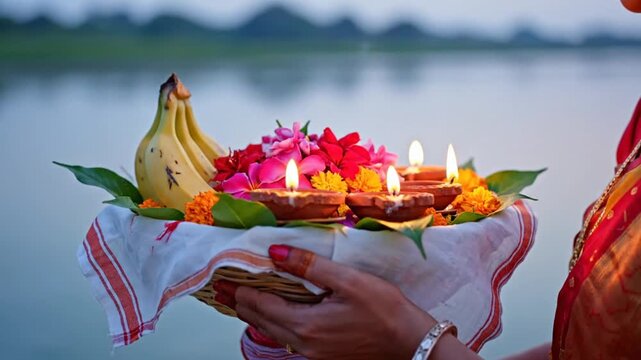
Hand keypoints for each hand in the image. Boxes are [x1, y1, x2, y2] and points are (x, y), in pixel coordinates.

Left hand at [213, 245, 475, 359]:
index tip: (223, 278)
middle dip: (240, 303)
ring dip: (255, 314)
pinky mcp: (322, 356)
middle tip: (222, 288)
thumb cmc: (385, 310)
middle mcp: (303, 344)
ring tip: (241, 298)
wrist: (412, 344)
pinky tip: (275, 312)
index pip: (260, 305)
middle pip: (259, 322)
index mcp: (306, 325)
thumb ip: (308, 266)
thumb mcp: (348, 281)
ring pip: (273, 331)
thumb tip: (274, 252)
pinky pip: (288, 337)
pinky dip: (274, 322)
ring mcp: (312, 353)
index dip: (240, 290)